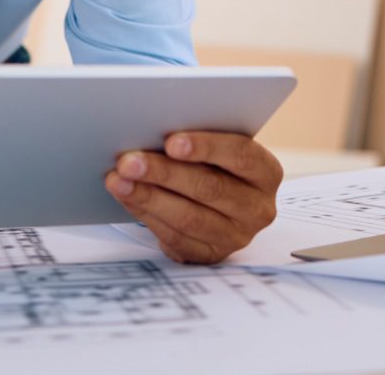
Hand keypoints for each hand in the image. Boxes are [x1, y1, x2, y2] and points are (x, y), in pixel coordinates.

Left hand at [104, 131, 282, 263]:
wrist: (217, 206)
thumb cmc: (214, 166)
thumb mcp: (218, 151)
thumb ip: (198, 141)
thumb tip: (154, 129)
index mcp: (266, 172)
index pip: (241, 155)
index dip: (206, 147)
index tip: (171, 141)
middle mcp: (257, 207)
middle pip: (210, 187)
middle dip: (164, 173)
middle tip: (129, 161)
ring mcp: (236, 236)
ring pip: (189, 216)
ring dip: (148, 196)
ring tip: (118, 180)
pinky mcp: (210, 255)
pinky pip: (176, 238)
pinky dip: (147, 215)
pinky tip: (127, 198)